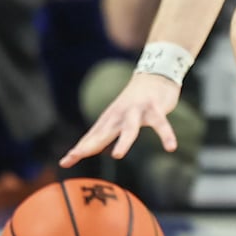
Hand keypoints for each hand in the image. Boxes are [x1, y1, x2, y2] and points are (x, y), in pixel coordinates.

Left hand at [60, 72, 181, 164]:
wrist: (155, 73)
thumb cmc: (133, 102)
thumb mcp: (115, 118)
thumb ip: (102, 135)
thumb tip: (84, 152)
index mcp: (110, 119)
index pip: (92, 137)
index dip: (79, 149)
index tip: (65, 162)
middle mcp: (120, 115)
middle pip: (103, 132)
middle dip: (90, 144)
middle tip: (76, 155)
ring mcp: (137, 110)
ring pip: (130, 128)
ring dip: (123, 141)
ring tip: (117, 155)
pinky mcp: (155, 108)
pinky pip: (160, 123)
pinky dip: (166, 135)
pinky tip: (171, 147)